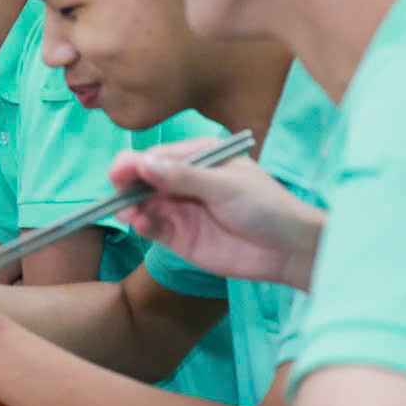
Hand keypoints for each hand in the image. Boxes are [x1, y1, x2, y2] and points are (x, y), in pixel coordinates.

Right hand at [107, 141, 325, 288]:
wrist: (288, 250)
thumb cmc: (265, 206)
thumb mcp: (225, 186)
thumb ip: (183, 176)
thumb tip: (143, 163)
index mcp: (198, 158)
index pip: (157, 156)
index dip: (134, 163)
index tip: (118, 172)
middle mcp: (184, 181)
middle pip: (144, 179)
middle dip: (127, 186)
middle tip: (118, 196)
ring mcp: (180, 209)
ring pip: (143, 204)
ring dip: (131, 207)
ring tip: (130, 215)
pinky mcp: (179, 236)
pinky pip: (152, 227)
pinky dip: (142, 225)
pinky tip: (141, 225)